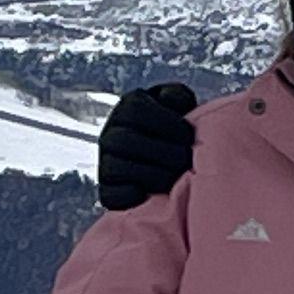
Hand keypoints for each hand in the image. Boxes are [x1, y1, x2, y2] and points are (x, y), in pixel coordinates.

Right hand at [97, 81, 199, 211]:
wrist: (169, 162)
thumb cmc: (179, 130)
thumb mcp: (180, 106)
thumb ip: (178, 96)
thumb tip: (171, 103)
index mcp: (128, 108)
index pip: (136, 112)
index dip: (165, 124)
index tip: (188, 137)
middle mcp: (110, 134)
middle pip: (126, 141)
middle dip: (162, 152)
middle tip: (185, 161)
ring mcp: (106, 163)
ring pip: (117, 168)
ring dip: (152, 175)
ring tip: (175, 180)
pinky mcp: (107, 191)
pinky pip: (111, 195)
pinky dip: (131, 197)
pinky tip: (153, 196)